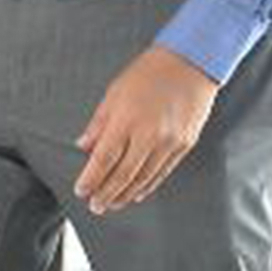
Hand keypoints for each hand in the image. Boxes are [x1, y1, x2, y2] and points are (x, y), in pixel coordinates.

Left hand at [72, 46, 219, 214]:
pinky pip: (163, 172)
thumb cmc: (148, 74)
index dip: (91, 179)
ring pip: (144, 178)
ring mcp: (169, 142)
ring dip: (126, 194)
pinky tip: (138, 193)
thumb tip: (83, 146)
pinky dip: (149, 185)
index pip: (103, 159)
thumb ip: (98, 124)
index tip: (81, 191)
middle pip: (123, 174)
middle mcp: (149, 135)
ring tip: (113, 204)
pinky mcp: (185, 144)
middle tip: (95, 206)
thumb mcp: (114, 93)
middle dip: (106, 193)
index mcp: (126, 120)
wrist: (190, 64)